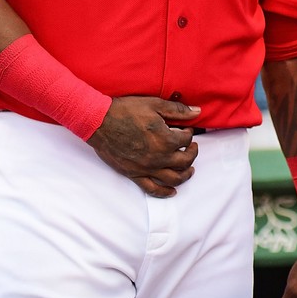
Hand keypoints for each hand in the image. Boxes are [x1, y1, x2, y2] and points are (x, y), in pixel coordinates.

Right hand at [85, 96, 200, 197]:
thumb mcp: (154, 104)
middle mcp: (159, 157)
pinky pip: (153, 189)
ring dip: (185, 174)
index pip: (187, 139)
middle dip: (192, 152)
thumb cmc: (125, 111)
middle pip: (185, 161)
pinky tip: (172, 191)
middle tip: (192, 147)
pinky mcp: (134, 174)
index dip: (189, 133)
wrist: (99, 122)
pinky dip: (165, 192)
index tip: (187, 129)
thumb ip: (178, 110)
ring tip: (189, 169)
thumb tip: (197, 112)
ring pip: (174, 178)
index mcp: (166, 139)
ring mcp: (147, 168)